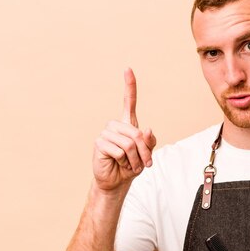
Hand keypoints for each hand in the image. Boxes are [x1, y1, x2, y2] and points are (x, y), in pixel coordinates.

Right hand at [92, 68, 156, 191]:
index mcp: (127, 124)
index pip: (128, 102)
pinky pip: (120, 150)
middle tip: (145, 164)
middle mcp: (116, 126)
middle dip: (144, 152)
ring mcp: (106, 133)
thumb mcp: (146, 154)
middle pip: (137, 133)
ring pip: (129, 143)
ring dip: (135, 159)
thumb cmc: (131, 166)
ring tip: (130, 165)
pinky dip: (124, 161)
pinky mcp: (99, 143)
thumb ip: (149, 142)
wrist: (117, 181)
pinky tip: (118, 163)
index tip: (128, 69)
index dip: (129, 86)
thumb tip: (146, 129)